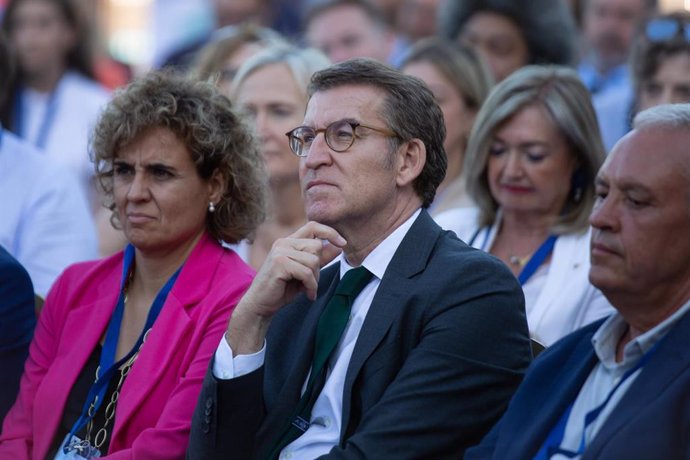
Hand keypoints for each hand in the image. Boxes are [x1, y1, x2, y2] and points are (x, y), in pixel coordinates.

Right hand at [226, 222, 344, 353]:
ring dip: (315, 279)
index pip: (313, 226)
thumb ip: (320, 258)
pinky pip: (307, 273)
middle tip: (312, 282)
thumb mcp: (305, 272)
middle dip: (319, 267)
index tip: (343, 244)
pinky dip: (311, 286)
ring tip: (308, 289)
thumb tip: (338, 247)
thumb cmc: (281, 289)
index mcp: (288, 242)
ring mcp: (280, 252)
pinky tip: (307, 294)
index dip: (330, 232)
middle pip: (316, 246)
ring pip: (313, 260)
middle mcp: (283, 243)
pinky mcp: (280, 264)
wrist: (260, 305)